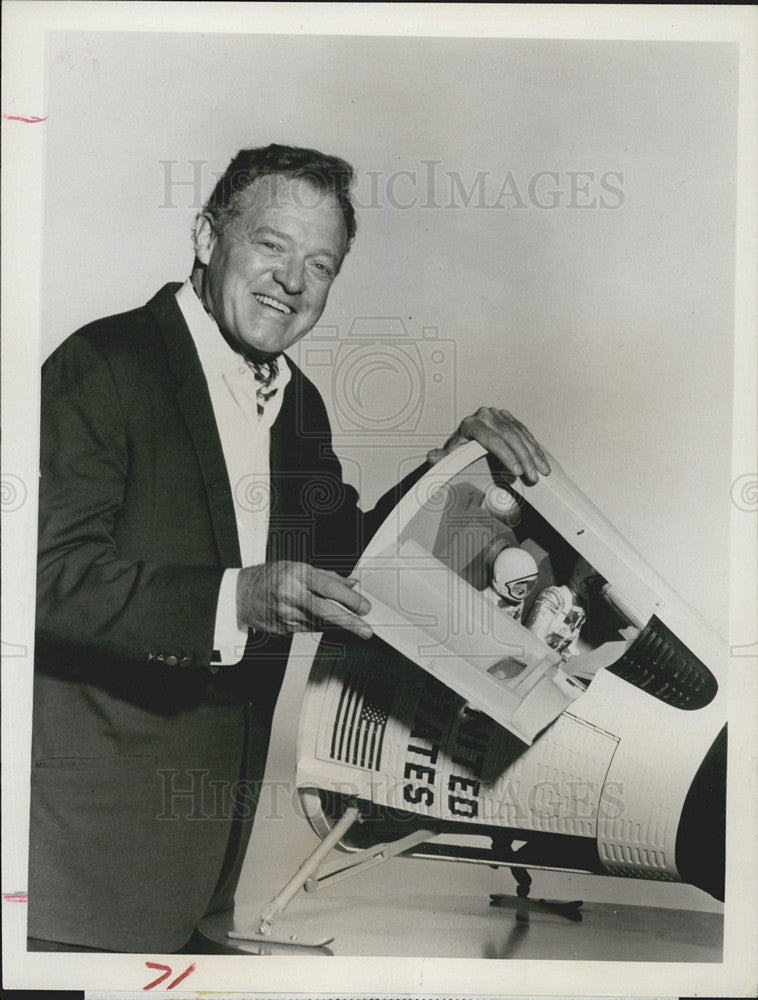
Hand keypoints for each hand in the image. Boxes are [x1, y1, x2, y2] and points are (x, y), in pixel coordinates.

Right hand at [236, 561, 372, 638]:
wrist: (242, 595)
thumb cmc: (270, 578)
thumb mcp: (298, 567)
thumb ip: (327, 576)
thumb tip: (351, 584)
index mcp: (297, 575)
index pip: (329, 587)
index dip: (349, 598)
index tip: (364, 606)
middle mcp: (292, 594)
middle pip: (326, 611)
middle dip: (349, 622)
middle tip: (366, 630)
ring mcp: (287, 613)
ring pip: (320, 623)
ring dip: (338, 625)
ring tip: (353, 625)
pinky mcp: (284, 628)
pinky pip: (310, 628)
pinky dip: (323, 626)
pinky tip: (328, 623)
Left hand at [426, 407, 549, 484]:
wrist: (463, 440)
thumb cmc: (458, 450)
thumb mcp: (450, 455)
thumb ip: (443, 458)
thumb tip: (433, 457)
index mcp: (472, 424)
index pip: (493, 440)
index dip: (506, 456)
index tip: (517, 471)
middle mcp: (486, 417)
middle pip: (510, 437)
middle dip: (524, 458)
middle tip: (532, 475)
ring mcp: (499, 416)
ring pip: (521, 434)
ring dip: (534, 454)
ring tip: (541, 471)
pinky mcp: (509, 419)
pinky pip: (525, 433)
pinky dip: (535, 447)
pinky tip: (541, 460)